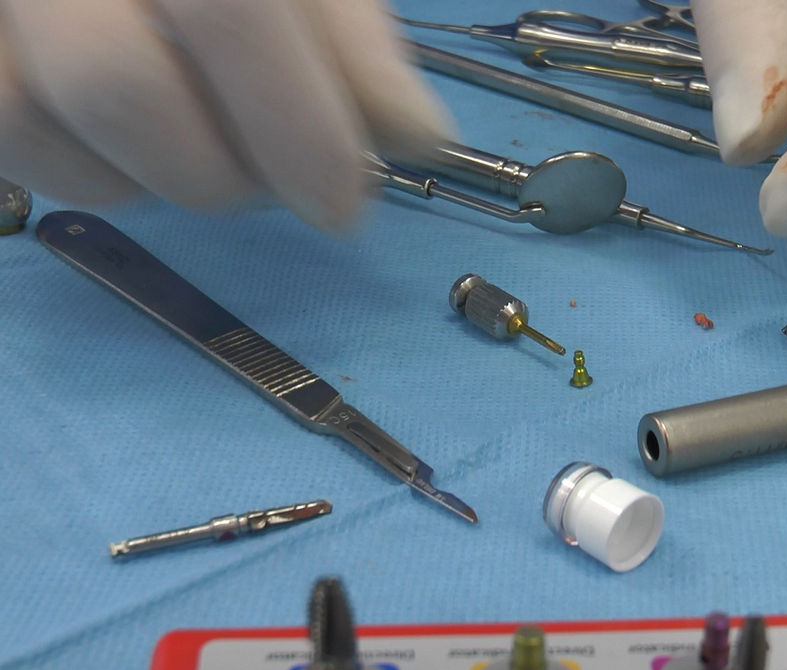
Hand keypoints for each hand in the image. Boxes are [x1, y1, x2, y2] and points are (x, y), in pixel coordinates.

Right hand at [0, 0, 452, 230]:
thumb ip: (352, 38)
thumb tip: (417, 137)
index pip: (227, 9)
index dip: (295, 123)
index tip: (344, 203)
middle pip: (116, 84)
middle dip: (220, 171)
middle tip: (274, 177)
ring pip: (42, 124)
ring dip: (152, 177)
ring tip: (206, 140)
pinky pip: (7, 136)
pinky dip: (88, 170)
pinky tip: (141, 143)